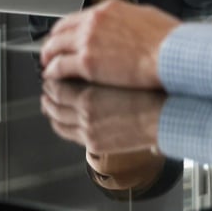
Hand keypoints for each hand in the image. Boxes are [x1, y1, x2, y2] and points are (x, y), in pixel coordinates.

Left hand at [40, 1, 178, 88]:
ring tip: (47, 66)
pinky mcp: (87, 62)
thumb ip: (128, 22)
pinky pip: (60, 66)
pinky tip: (52, 76)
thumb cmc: (168, 41)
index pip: (76, 18)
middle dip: (52, 42)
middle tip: (49, 52)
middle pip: (60, 30)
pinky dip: (53, 71)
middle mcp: (94, 22)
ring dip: (48, 57)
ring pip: (55, 47)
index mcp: (108, 10)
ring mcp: (88, 41)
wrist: (172, 56)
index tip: (63, 37)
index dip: (65, 30)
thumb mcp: (147, 19)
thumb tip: (126, 27)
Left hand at [40, 78, 165, 153]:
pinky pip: (66, 133)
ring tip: (48, 101)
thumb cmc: (148, 91)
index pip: (56, 84)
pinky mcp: (93, 144)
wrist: (164, 117)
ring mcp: (87, 130)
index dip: (50, 78)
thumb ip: (96, 71)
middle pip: (52, 101)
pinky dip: (59, 124)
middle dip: (47, 93)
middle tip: (47, 86)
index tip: (51, 73)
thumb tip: (80, 66)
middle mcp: (84, 112)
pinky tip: (59, 119)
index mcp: (88, 92)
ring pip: (56, 118)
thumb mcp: (118, 72)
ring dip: (50, 109)